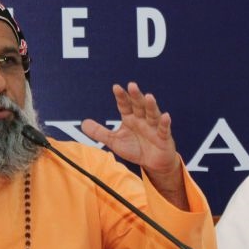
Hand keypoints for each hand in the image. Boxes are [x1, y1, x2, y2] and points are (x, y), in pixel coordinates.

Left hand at [81, 82, 186, 207]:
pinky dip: (165, 123)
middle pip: (139, 105)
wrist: (153, 163)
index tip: (116, 87)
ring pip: (152, 114)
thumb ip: (99, 132)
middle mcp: (142, 119)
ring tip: (149, 96)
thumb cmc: (135, 148)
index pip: (125, 105)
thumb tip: (83, 123)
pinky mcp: (163, 138)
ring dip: (151, 105)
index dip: (121, 97)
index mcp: (130, 118)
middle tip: (132, 85)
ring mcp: (153, 127)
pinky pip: (164, 129)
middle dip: (136, 96)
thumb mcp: (114, 141)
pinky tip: (165, 116)